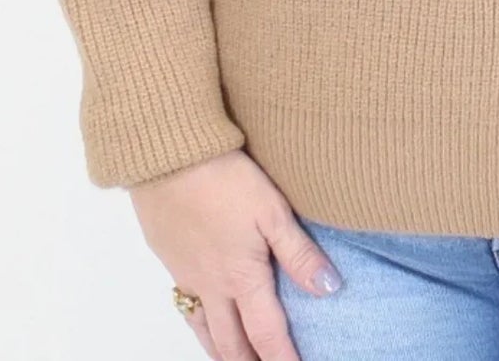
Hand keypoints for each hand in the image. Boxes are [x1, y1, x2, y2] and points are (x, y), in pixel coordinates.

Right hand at [129, 148, 343, 359]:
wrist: (169, 158)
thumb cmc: (225, 180)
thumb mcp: (272, 211)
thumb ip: (299, 253)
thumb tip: (330, 289)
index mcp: (241, 278)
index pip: (266, 334)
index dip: (283, 360)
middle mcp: (212, 287)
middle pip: (231, 344)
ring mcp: (186, 275)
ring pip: (204, 332)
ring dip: (222, 353)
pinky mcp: (169, 260)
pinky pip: (185, 307)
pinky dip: (199, 326)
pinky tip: (203, 319)